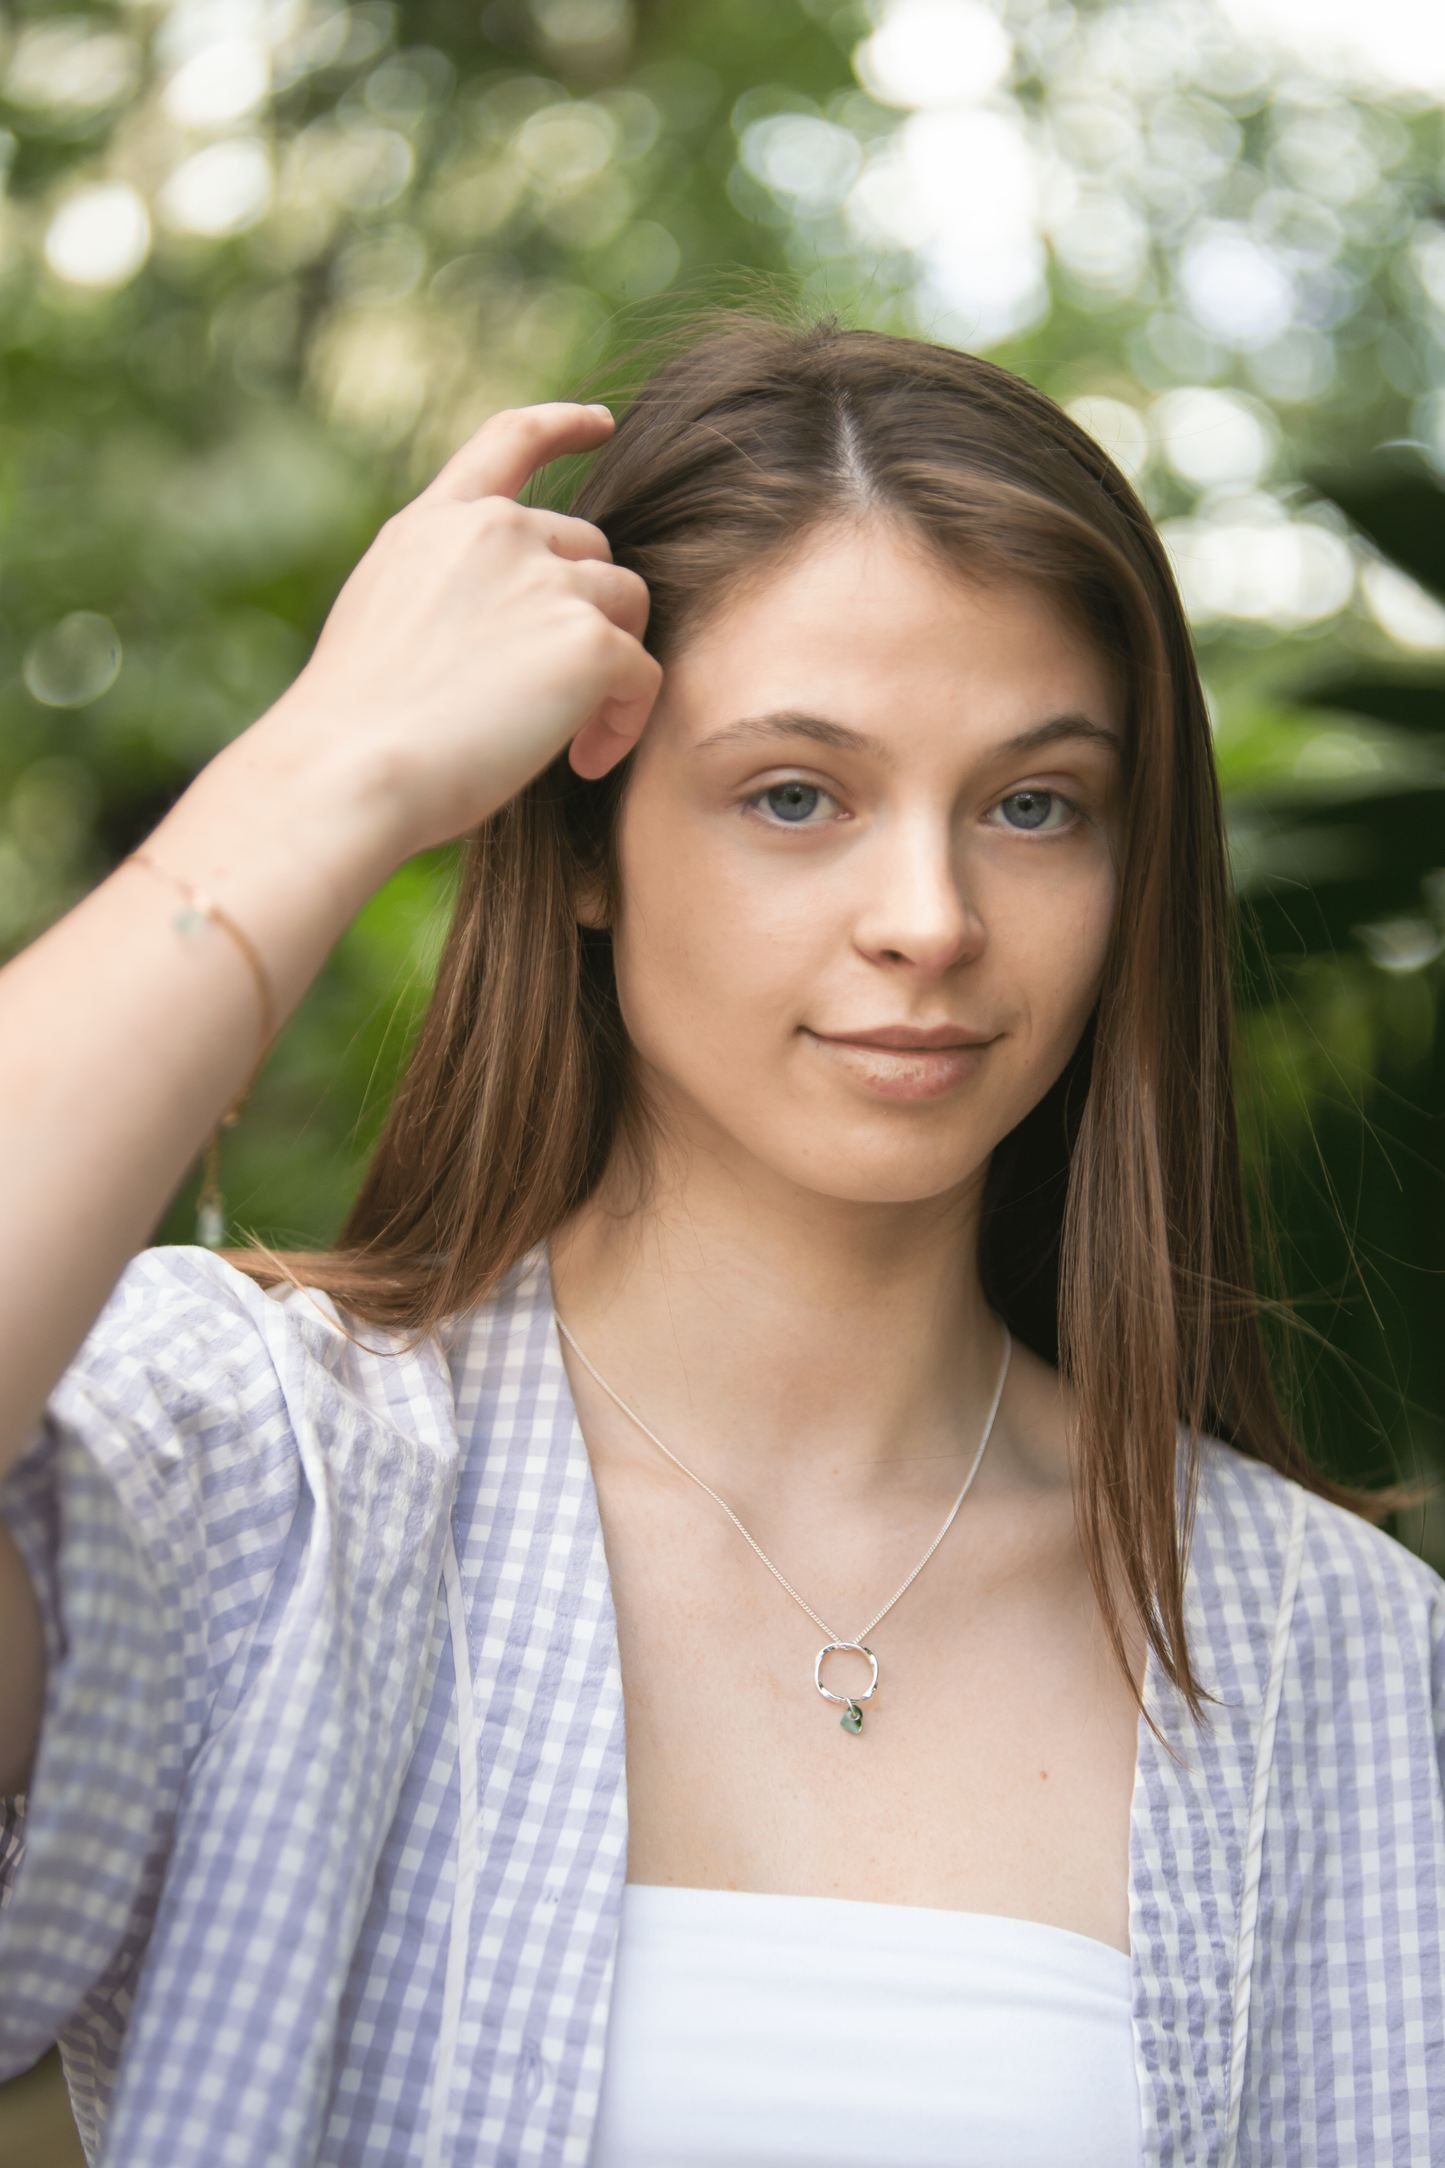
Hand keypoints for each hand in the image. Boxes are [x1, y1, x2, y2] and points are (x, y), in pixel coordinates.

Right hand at [256, 402, 660, 865]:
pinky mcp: (590, 642)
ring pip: (626, 605)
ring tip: (571, 739)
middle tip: (556, 700)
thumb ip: (446, 589)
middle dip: (586, 615)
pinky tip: (585, 762)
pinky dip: (625, 721)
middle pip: (591, 550)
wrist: (350, 769)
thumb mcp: (381, 617)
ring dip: (612, 667)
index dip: (563, 424)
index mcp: (437, 523)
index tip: (599, 422)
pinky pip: (643, 673)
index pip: (510, 440)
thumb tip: (502, 626)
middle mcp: (496, 533)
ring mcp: (548, 581)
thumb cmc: (353, 727)